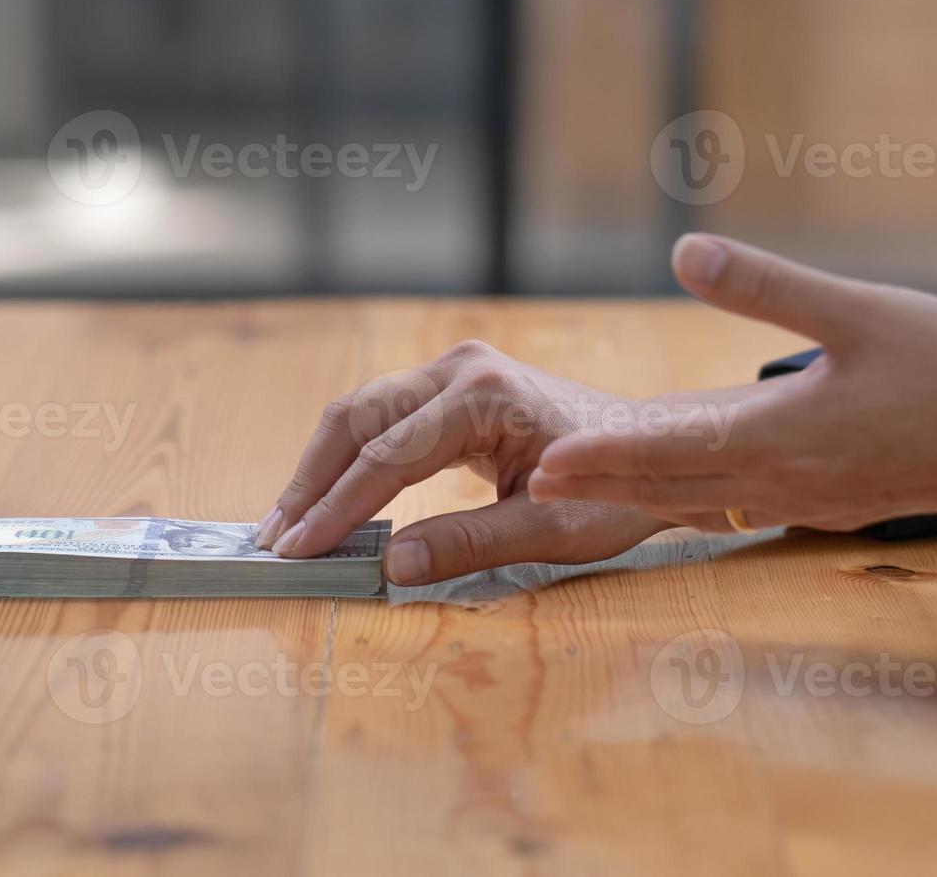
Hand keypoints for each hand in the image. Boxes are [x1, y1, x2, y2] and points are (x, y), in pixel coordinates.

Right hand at [260, 341, 671, 586]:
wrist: (659, 452)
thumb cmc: (613, 492)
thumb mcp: (547, 532)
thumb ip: (467, 545)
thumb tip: (390, 567)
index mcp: (483, 397)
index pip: (387, 458)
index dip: (337, 509)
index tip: (298, 552)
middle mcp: (459, 368)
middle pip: (356, 419)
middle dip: (311, 482)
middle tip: (276, 541)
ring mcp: (453, 369)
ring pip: (360, 412)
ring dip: (321, 468)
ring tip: (288, 524)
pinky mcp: (451, 385)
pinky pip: (382, 416)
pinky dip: (347, 456)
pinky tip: (326, 498)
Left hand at [528, 235, 936, 533]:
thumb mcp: (858, 312)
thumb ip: (767, 286)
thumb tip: (682, 250)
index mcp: (779, 439)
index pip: (667, 453)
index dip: (601, 459)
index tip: (543, 464)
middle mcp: (783, 483)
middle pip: (671, 491)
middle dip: (602, 487)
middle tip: (533, 486)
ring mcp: (808, 503)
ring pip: (705, 505)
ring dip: (643, 499)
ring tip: (589, 492)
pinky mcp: (833, 506)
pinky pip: (744, 508)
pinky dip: (697, 501)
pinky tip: (687, 493)